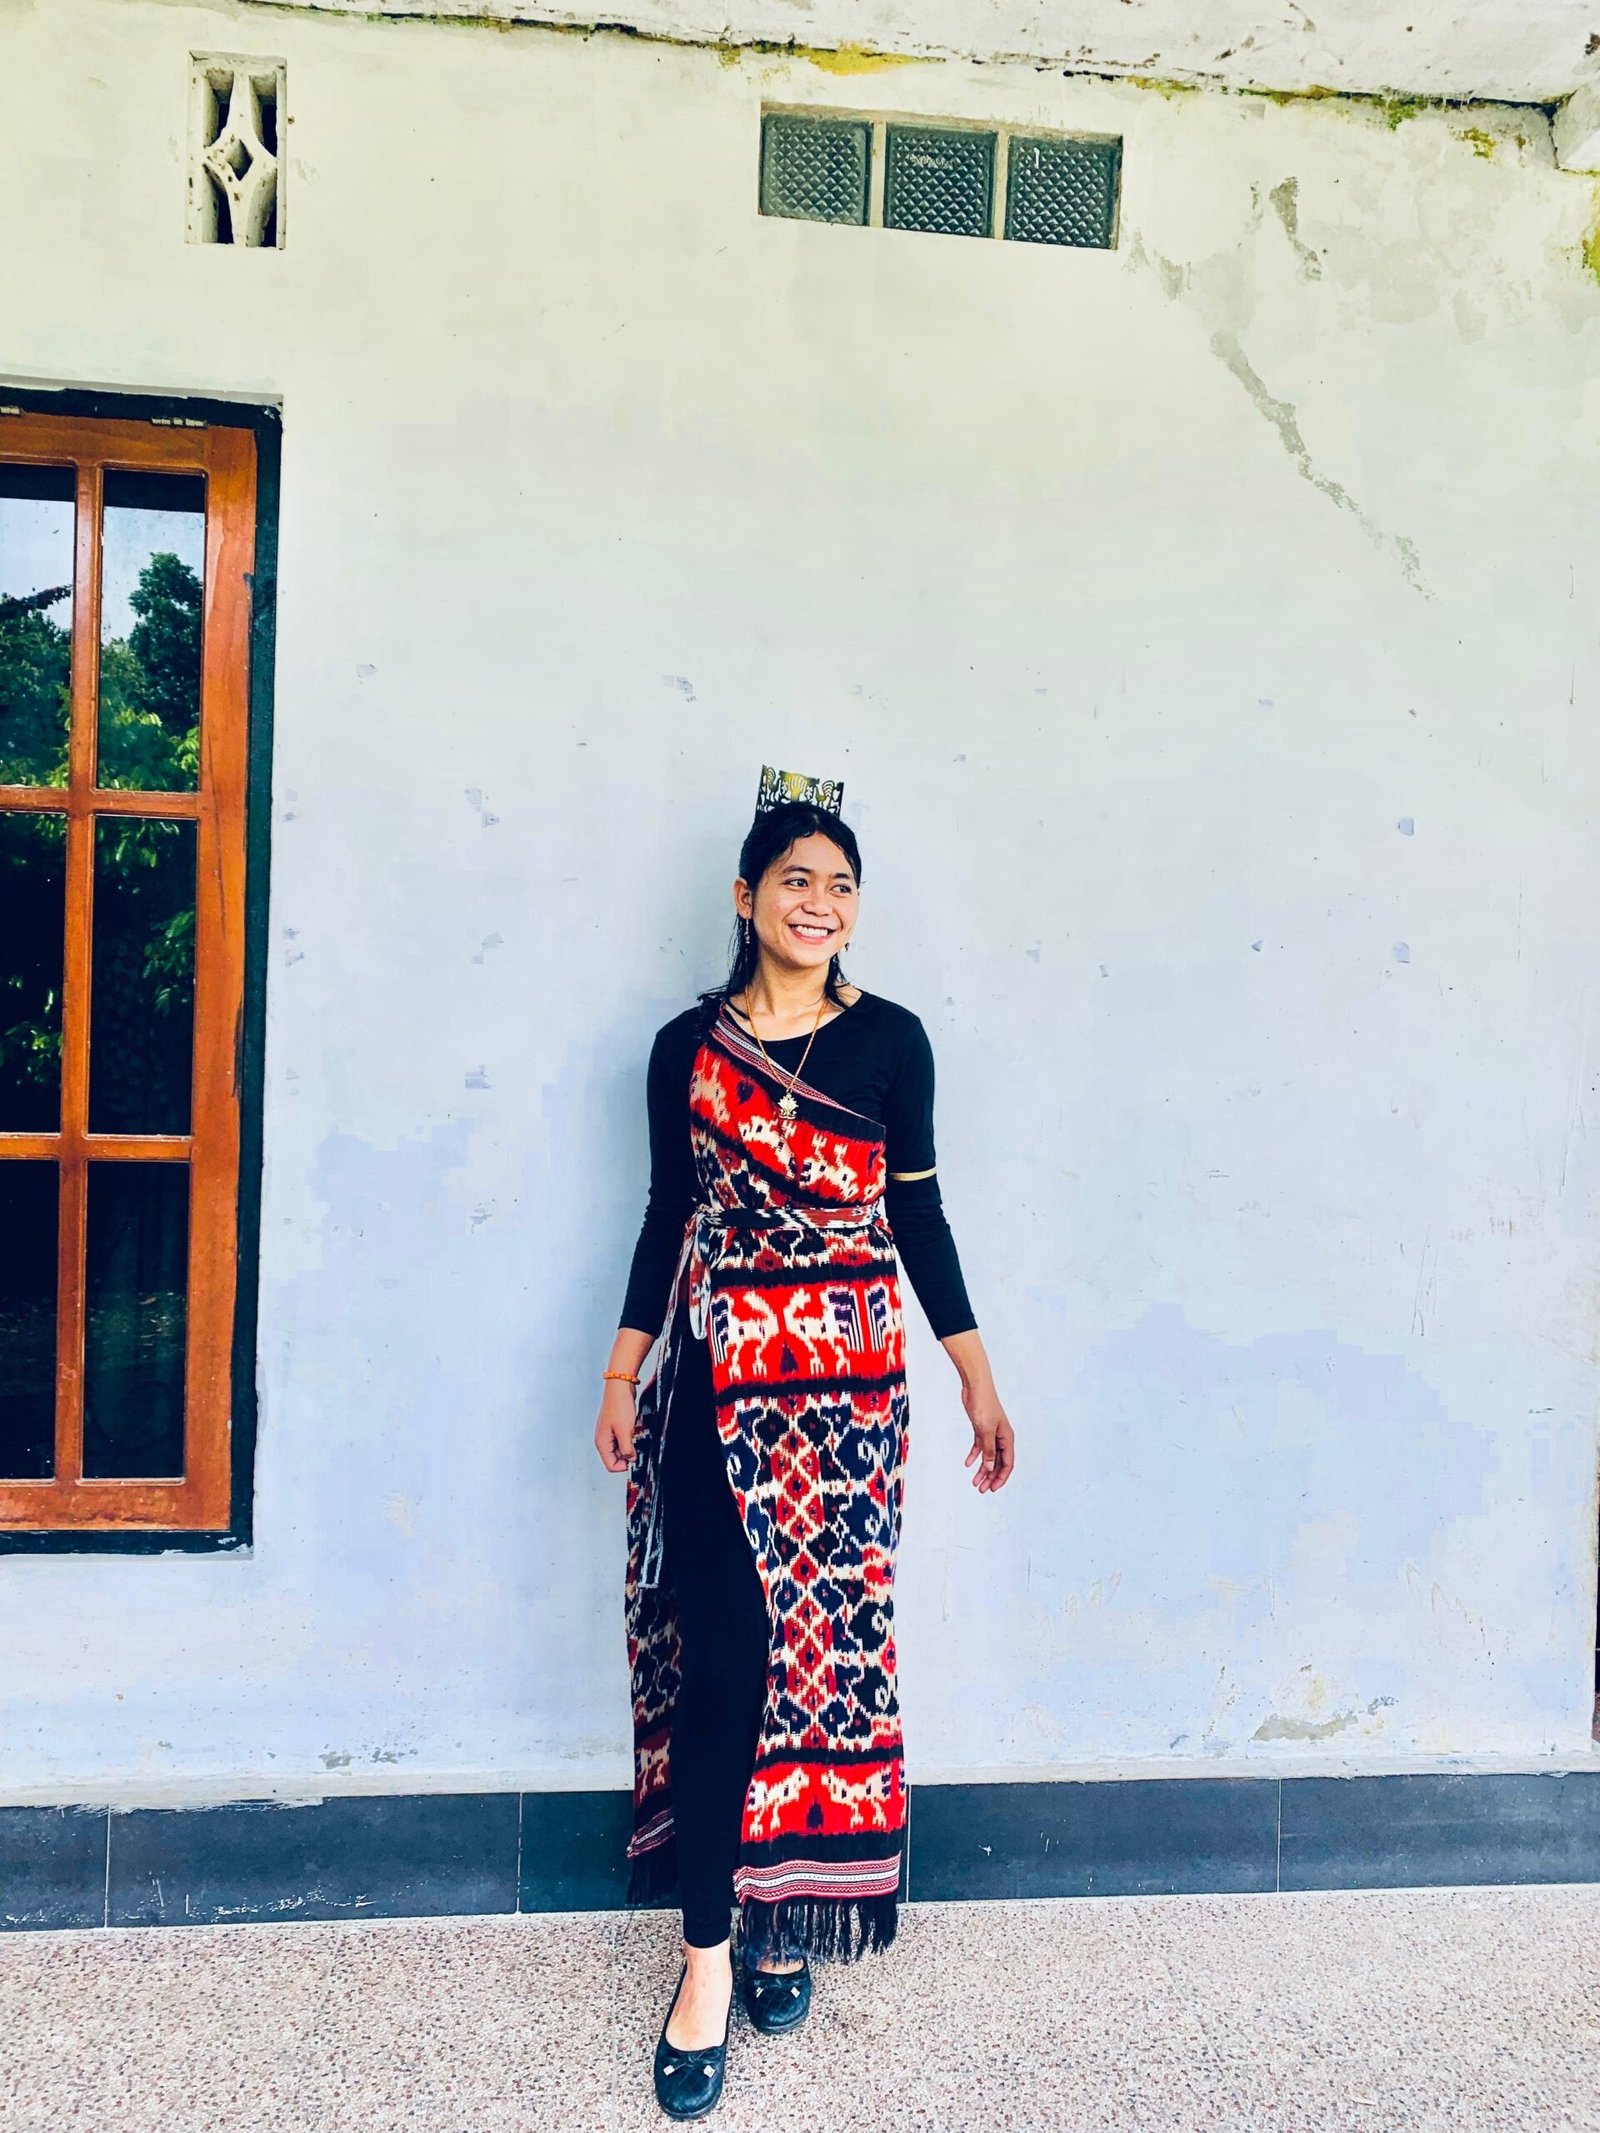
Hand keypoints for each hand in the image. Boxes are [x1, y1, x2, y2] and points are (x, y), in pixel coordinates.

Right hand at [594, 1378, 637, 1472]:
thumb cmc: (619, 1405)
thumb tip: (630, 1459)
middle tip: (637, 1444)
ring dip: (630, 1445)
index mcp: (602, 1443)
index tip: (635, 1457)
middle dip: (628, 1454)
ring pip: (621, 1448)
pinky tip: (635, 1429)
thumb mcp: (625, 1431)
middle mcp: (603, 1440)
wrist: (620, 1387)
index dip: (624, 1465)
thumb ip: (627, 1448)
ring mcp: (609, 1433)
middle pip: (616, 1458)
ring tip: (636, 1435)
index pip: (611, 1465)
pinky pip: (623, 1438)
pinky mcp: (615, 1427)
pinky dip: (630, 1437)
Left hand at [961, 1378, 1014, 1492]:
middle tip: (981, 1490)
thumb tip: (990, 1468)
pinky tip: (967, 1464)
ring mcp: (991, 1434)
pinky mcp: (981, 1429)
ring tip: (974, 1482)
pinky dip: (974, 1456)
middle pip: (998, 1462)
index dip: (1001, 1477)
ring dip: (982, 1470)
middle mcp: (1001, 1437)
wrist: (975, 1387)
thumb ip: (989, 1450)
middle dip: (990, 1477)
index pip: (1008, 1463)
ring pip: (988, 1457)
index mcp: (1007, 1438)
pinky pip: (980, 1447)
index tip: (992, 1489)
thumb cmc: (983, 1406)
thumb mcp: (985, 1431)